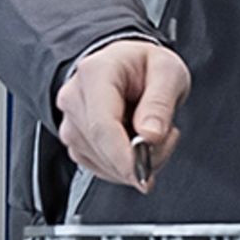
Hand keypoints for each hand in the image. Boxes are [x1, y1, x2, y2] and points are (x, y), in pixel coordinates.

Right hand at [56, 36, 187, 191]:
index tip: (145, 174)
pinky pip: (101, 168)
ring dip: (136, 161)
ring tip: (152, 130)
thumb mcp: (167, 72)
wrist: (127, 66)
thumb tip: (150, 137)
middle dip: (141, 158)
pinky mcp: (75, 143)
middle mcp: (74, 98)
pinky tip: (135, 141)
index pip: (102, 125)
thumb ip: (160, 103)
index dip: (123, 156)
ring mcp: (70, 122)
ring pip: (102, 163)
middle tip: (168, 136)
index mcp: (94, 73)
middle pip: (102, 147)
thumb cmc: (145, 66)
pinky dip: (125, 165)